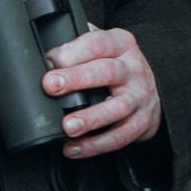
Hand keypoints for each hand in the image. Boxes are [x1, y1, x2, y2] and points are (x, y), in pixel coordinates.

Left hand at [41, 21, 160, 160]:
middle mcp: (133, 69)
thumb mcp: (103, 45)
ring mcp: (139, 97)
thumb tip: (42, 47)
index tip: (51, 60)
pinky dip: (96, 145)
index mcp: (120, 44)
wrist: (148, 89)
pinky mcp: (142, 122)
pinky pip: (119, 136)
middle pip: (106, 72)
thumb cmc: (115, 64)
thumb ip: (78, 42)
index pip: (97, 43)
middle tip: (51, 86)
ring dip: (90, 118)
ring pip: (117, 108)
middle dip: (77, 79)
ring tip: (67, 126)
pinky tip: (74, 148)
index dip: (72, 51)